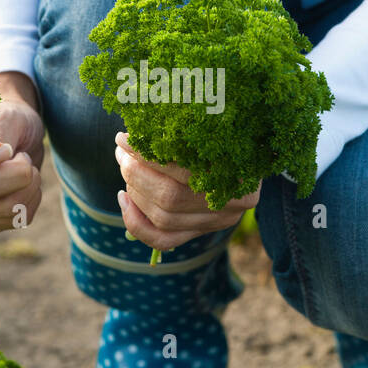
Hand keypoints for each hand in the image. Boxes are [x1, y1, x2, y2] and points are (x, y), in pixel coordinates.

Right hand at [0, 72, 45, 230]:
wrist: (19, 132)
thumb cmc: (6, 118)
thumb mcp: (3, 115)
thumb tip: (1, 155)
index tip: (4, 149)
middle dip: (15, 173)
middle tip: (23, 155)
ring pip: (3, 209)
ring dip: (29, 185)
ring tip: (27, 165)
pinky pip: (17, 219)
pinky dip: (33, 199)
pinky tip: (30, 183)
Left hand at [114, 131, 259, 250]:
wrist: (245, 158)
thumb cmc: (223, 134)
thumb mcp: (216, 127)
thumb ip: (186, 131)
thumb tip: (142, 127)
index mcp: (240, 176)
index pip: (184, 171)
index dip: (148, 157)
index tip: (125, 137)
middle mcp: (230, 207)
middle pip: (171, 198)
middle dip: (136, 173)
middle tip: (122, 151)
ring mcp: (214, 224)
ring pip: (163, 218)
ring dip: (134, 190)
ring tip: (124, 164)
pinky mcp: (198, 234)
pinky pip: (162, 240)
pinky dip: (136, 222)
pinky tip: (124, 198)